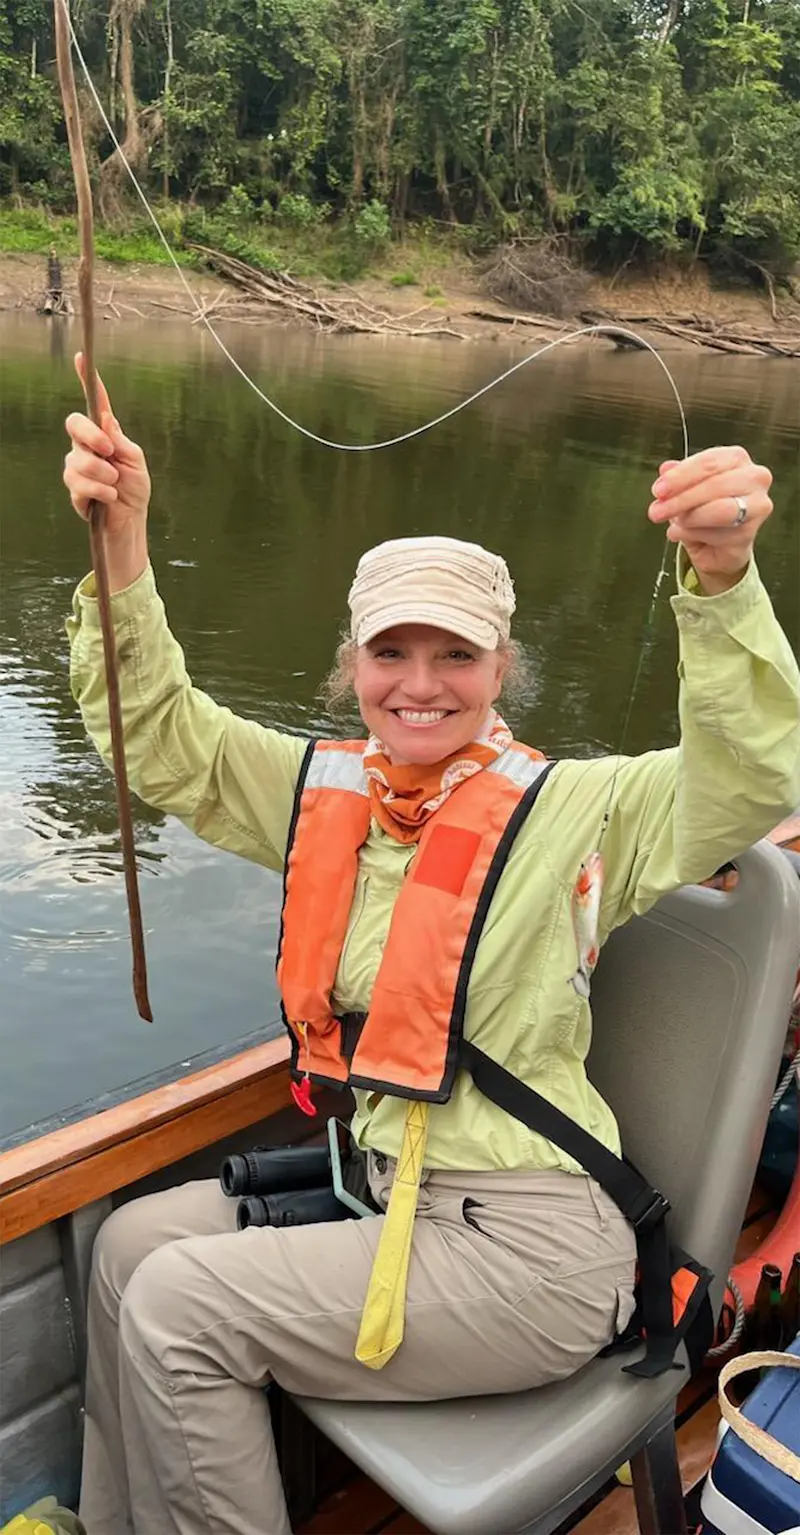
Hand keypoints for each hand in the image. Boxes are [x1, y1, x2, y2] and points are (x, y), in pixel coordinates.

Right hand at [63, 353, 150, 536]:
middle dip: (91, 436)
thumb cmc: (135, 489)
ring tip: (115, 484)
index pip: (94, 403)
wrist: (131, 520)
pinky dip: (101, 491)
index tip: (81, 358)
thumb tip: (106, 420)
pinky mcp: (74, 488)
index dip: (87, 380)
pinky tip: (110, 497)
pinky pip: (79, 483)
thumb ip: (121, 441)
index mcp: (105, 434)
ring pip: (77, 459)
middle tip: (109, 452)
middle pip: (74, 425)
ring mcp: (77, 466)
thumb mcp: (135, 461)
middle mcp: (86, 446)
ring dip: (103, 474)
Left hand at [647, 446, 772, 593]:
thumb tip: (665, 469)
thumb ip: (677, 478)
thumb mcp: (686, 489)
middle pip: (715, 485)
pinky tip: (683, 535)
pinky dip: (693, 536)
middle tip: (656, 512)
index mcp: (736, 458)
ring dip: (688, 519)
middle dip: (681, 500)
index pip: (708, 462)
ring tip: (673, 524)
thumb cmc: (703, 508)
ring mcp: (758, 506)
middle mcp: (755, 477)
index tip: (658, 490)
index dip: (681, 476)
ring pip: (719, 511)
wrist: (718, 544)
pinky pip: (717, 535)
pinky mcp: (750, 533)